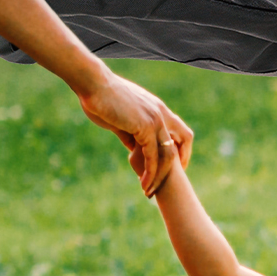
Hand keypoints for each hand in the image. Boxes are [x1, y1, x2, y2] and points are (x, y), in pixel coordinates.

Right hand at [76, 67, 191, 195]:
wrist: (93, 84)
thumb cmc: (101, 98)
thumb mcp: (120, 119)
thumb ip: (131, 134)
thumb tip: (133, 150)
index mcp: (157, 108)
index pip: (180, 131)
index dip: (180, 149)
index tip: (173, 166)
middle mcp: (161, 113)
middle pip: (183, 141)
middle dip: (178, 165)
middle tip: (167, 183)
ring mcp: (155, 119)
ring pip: (168, 154)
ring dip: (160, 176)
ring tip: (149, 191)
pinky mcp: (145, 127)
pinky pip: (152, 156)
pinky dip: (150, 173)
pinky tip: (143, 183)